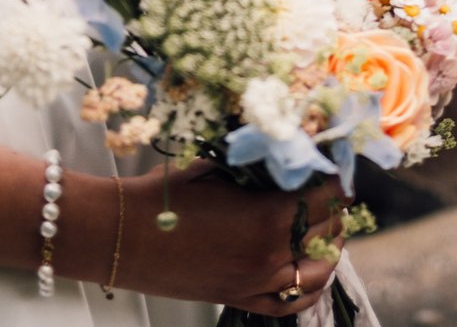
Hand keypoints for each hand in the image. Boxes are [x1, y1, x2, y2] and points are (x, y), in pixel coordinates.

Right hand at [113, 166, 343, 315]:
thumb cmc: (164, 197)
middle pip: (328, 231)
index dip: (335, 178)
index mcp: (267, 217)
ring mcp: (257, 283)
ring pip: (319, 271)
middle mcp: (270, 255)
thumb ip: (257, 168)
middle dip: (333, 207)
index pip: (327, 196)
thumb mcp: (217, 170)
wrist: (121, 236)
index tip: (333, 166)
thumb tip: (285, 154)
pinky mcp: (240, 299)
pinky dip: (310, 287)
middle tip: (328, 189)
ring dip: (328, 246)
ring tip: (324, 227)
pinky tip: (312, 269)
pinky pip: (292, 303)